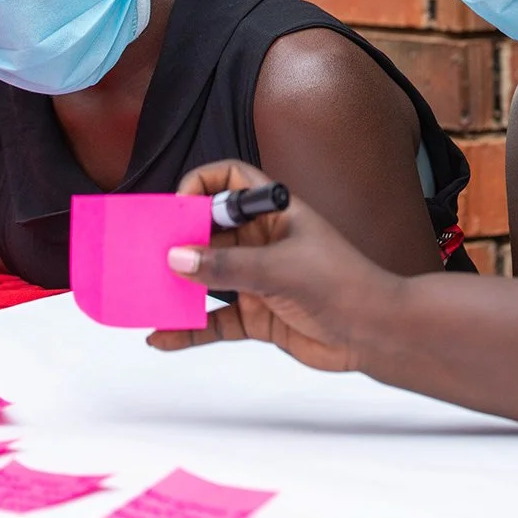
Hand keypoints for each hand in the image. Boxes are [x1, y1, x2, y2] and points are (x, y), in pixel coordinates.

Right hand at [146, 159, 400, 371]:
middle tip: (143, 254)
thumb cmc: (344, 284)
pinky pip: (214, 320)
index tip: (177, 208)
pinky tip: (163, 336)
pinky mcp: (258, 316)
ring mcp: (259, 279)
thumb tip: (178, 259)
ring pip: (207, 278)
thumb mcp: (281, 269)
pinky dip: (189, 329)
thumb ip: (228, 266)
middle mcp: (263, 242)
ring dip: (177, 286)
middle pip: (209, 232)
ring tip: (143, 295)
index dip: (201, 185)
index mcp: (275, 212)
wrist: (375, 333)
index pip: (230, 180)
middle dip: (177, 241)